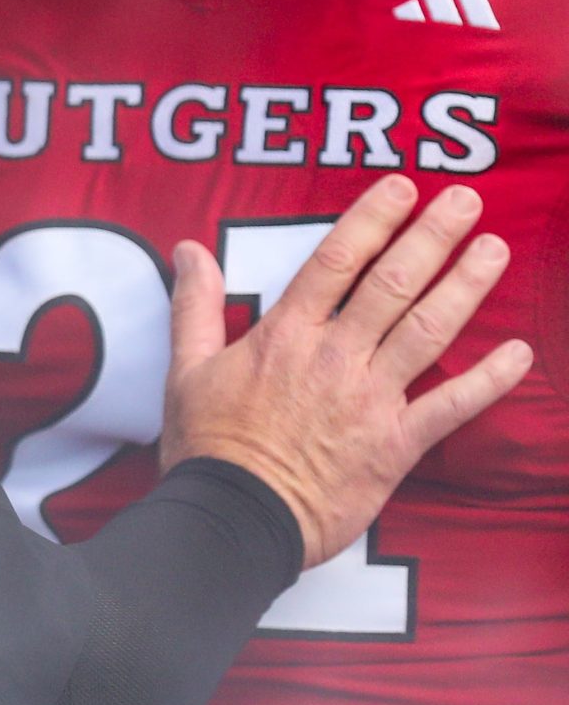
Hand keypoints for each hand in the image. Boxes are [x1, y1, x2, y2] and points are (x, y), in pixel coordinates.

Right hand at [160, 175, 529, 567]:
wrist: (236, 516)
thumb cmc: (209, 447)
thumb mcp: (186, 369)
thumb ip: (194, 305)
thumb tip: (190, 250)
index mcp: (284, 335)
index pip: (336, 260)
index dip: (372, 219)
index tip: (401, 188)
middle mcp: (334, 356)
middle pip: (393, 283)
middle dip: (433, 236)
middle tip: (467, 200)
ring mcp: (370, 399)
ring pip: (428, 330)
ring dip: (466, 286)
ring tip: (495, 249)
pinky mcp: (396, 444)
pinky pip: (452, 406)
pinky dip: (490, 380)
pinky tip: (519, 352)